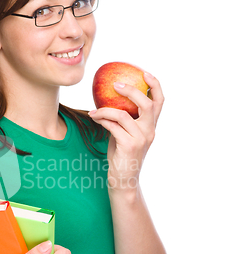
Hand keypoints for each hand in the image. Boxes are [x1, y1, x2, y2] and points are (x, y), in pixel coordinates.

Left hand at [89, 72, 163, 189]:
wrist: (123, 180)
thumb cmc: (121, 155)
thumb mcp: (124, 134)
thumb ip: (123, 119)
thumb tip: (108, 98)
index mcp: (151, 126)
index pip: (159, 102)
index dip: (155, 85)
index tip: (145, 73)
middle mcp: (150, 131)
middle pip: (147, 104)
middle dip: (132, 90)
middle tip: (116, 84)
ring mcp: (141, 138)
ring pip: (123, 115)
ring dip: (105, 109)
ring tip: (94, 110)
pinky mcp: (129, 145)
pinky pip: (113, 126)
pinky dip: (102, 120)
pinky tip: (94, 118)